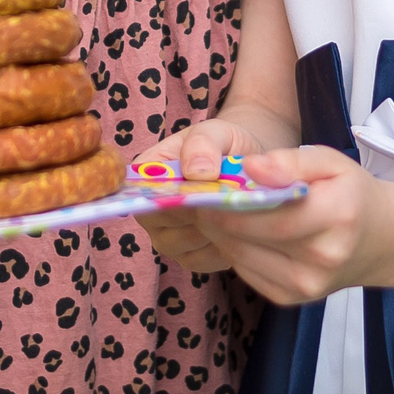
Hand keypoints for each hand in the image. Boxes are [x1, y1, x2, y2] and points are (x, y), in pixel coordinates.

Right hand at [134, 116, 267, 273]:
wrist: (249, 165)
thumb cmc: (226, 145)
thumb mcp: (217, 131)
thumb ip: (203, 143)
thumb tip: (196, 173)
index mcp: (147, 174)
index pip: (144, 193)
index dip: (171, 195)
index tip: (207, 187)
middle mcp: (150, 209)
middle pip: (162, 224)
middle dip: (199, 213)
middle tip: (232, 199)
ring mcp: (167, 237)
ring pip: (183, 245)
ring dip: (213, 231)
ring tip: (239, 210)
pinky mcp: (190, 257)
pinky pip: (202, 261)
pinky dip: (223, 248)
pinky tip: (241, 229)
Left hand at [193, 146, 384, 306]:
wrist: (381, 241)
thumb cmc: (351, 193)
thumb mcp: (331, 162)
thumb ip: (291, 160)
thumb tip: (250, 167)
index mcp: (336, 217)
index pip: (270, 214)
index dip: (230, 202)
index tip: (205, 185)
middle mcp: (323, 258)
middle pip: (250, 238)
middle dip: (215, 217)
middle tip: (195, 196)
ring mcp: (307, 286)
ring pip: (241, 258)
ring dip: (218, 234)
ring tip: (208, 211)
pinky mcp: (291, 299)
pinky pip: (247, 273)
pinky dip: (232, 250)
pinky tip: (230, 232)